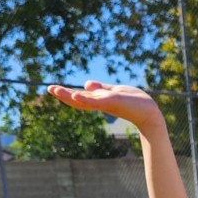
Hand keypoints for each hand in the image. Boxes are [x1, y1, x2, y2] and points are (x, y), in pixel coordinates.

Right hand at [47, 81, 164, 132]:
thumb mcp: (114, 92)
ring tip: (56, 91)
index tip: (52, 89)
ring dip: (70, 95)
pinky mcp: (113, 101)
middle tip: (49, 89)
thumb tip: (85, 84)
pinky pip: (97, 101)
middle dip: (64, 94)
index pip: (80, 96)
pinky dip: (86, 99)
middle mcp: (100, 102)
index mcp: (100, 99)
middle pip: (78, 99)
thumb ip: (101, 89)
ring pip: (85, 100)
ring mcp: (106, 102)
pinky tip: (76, 95)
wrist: (149, 113)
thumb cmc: (134, 102)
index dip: (66, 93)